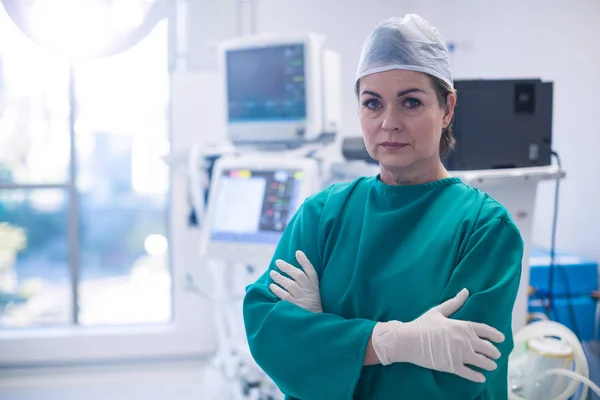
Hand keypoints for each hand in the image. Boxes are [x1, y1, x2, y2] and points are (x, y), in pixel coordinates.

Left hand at [269, 250, 322, 312]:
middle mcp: (309, 291)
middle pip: (298, 275)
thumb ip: (306, 280)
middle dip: (287, 267)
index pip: (311, 271)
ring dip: (280, 278)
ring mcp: (302, 299)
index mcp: (315, 286)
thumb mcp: (313, 290)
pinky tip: (272, 286)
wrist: (314, 321)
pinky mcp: (296, 307)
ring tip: (272, 273)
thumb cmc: (311, 303)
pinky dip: (278, 290)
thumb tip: (293, 265)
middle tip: (277, 262)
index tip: (297, 252)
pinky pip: (285, 296)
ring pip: (290, 285)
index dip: (305, 261)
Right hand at [371, 289, 503, 382]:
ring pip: (482, 362)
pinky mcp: (452, 366)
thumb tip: (465, 291)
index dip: (496, 335)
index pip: (486, 330)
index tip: (501, 339)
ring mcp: (460, 354)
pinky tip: (481, 378)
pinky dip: (478, 376)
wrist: (408, 340)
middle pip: (487, 348)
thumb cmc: (422, 324)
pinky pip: (470, 374)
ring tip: (491, 366)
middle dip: (494, 352)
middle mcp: (465, 341)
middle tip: (495, 354)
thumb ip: (454, 303)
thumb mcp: (438, 311)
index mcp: (463, 326)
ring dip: (489, 364)